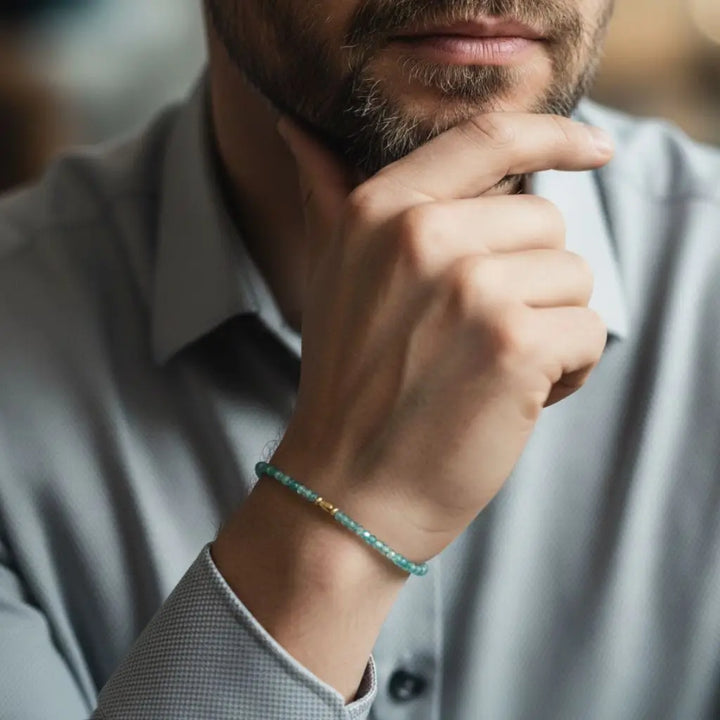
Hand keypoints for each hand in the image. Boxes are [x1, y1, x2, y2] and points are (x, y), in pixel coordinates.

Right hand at [272, 112, 613, 564]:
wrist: (349, 489)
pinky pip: (589, 331)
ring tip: (488, 370)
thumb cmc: (349, 385)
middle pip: (545, 221)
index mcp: (381, 211)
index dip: (555, 134)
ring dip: (549, 328)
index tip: (593, 147)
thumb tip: (298, 130)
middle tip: (478, 337)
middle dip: (531, 281)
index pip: (490, 138)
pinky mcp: (514, 344)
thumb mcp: (330, 275)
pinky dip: (568, 372)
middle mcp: (423, 237)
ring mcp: (470, 288)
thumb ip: (328, 196)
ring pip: (573, 278)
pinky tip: (513, 399)